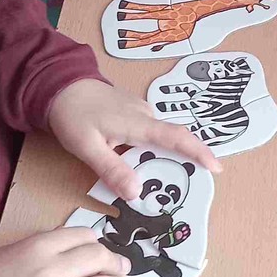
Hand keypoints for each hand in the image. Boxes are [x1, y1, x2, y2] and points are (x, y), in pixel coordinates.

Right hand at [0, 229, 137, 276]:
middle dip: (116, 263)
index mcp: (35, 248)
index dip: (96, 243)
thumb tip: (74, 251)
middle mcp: (50, 272)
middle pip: (99, 260)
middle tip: (123, 268)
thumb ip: (40, 250)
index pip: (81, 237)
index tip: (101, 249)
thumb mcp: (6, 254)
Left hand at [47, 77, 220, 197]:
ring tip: (159, 182)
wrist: (60, 83)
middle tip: (183, 187)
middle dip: (184, 162)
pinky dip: (151, 150)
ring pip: (160, 139)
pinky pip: (150, 134)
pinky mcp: (134, 113)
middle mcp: (146, 115)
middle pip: (173, 141)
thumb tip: (136, 194)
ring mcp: (141, 112)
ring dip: (163, 159)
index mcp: (138, 124)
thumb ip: (112, 170)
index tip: (216, 168)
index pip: (176, 138)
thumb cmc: (72, 114)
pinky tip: (140, 164)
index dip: (199, 152)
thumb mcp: (86, 147)